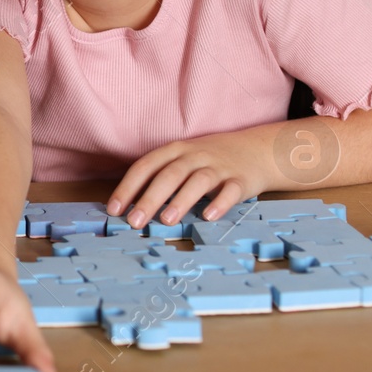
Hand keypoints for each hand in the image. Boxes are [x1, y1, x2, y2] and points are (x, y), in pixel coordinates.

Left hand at [106, 128, 272, 228]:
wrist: (257, 150)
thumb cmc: (209, 160)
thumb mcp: (182, 160)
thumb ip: (160, 178)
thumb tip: (130, 206)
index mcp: (175, 151)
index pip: (145, 166)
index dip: (128, 187)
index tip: (114, 209)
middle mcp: (194, 156)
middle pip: (168, 175)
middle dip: (149, 198)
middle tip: (134, 221)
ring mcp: (219, 167)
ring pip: (198, 181)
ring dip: (181, 200)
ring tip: (167, 220)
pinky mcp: (241, 180)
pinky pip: (230, 191)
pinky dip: (219, 203)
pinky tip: (208, 216)